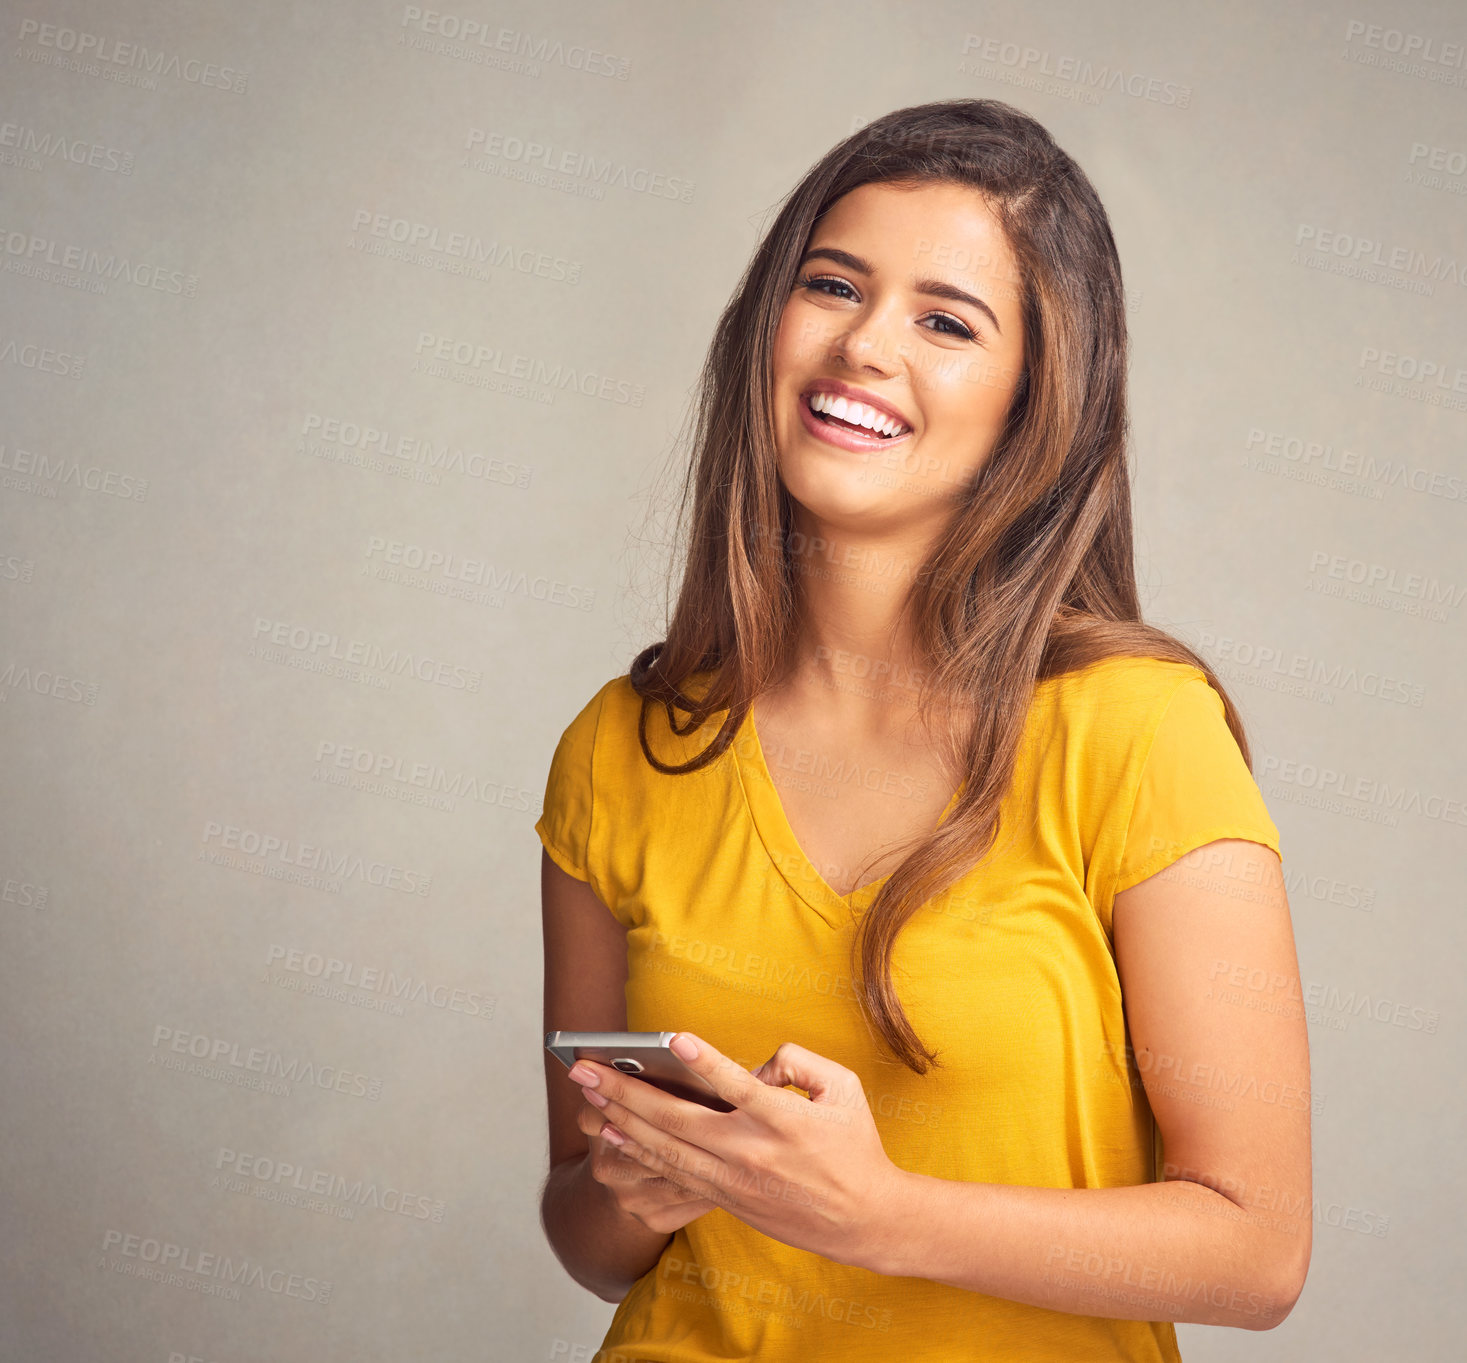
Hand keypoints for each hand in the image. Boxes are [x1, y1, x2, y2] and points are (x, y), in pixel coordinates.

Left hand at [569, 1035, 909, 1269]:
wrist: (864, 1219)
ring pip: (666, 1150)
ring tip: (588, 1096)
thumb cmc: (854, 1145)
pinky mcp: (725, 1198)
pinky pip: (674, 1173)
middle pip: (678, 1121)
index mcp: (784, 1120)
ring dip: (621, 1121)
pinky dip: (641, 1152)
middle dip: (626, 1092)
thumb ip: (798, 1060)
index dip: (705, 1063)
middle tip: (586, 1070)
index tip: (673, 1039)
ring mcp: (734, 1180)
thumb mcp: (844, 1087)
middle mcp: (752, 1152)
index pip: (738, 1086)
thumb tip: (755, 1062)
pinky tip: (613, 1135)